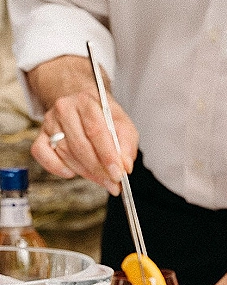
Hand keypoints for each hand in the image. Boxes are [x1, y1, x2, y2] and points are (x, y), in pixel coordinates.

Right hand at [27, 55, 138, 194]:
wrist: (84, 107)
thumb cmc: (104, 118)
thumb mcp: (123, 126)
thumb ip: (127, 145)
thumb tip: (125, 166)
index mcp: (86, 101)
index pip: (96, 130)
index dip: (107, 156)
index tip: (118, 174)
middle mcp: (64, 109)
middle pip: (80, 145)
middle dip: (98, 169)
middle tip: (112, 183)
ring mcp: (50, 122)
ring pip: (65, 153)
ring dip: (84, 172)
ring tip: (101, 179)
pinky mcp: (41, 135)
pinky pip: (43, 155)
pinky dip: (57, 168)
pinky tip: (71, 172)